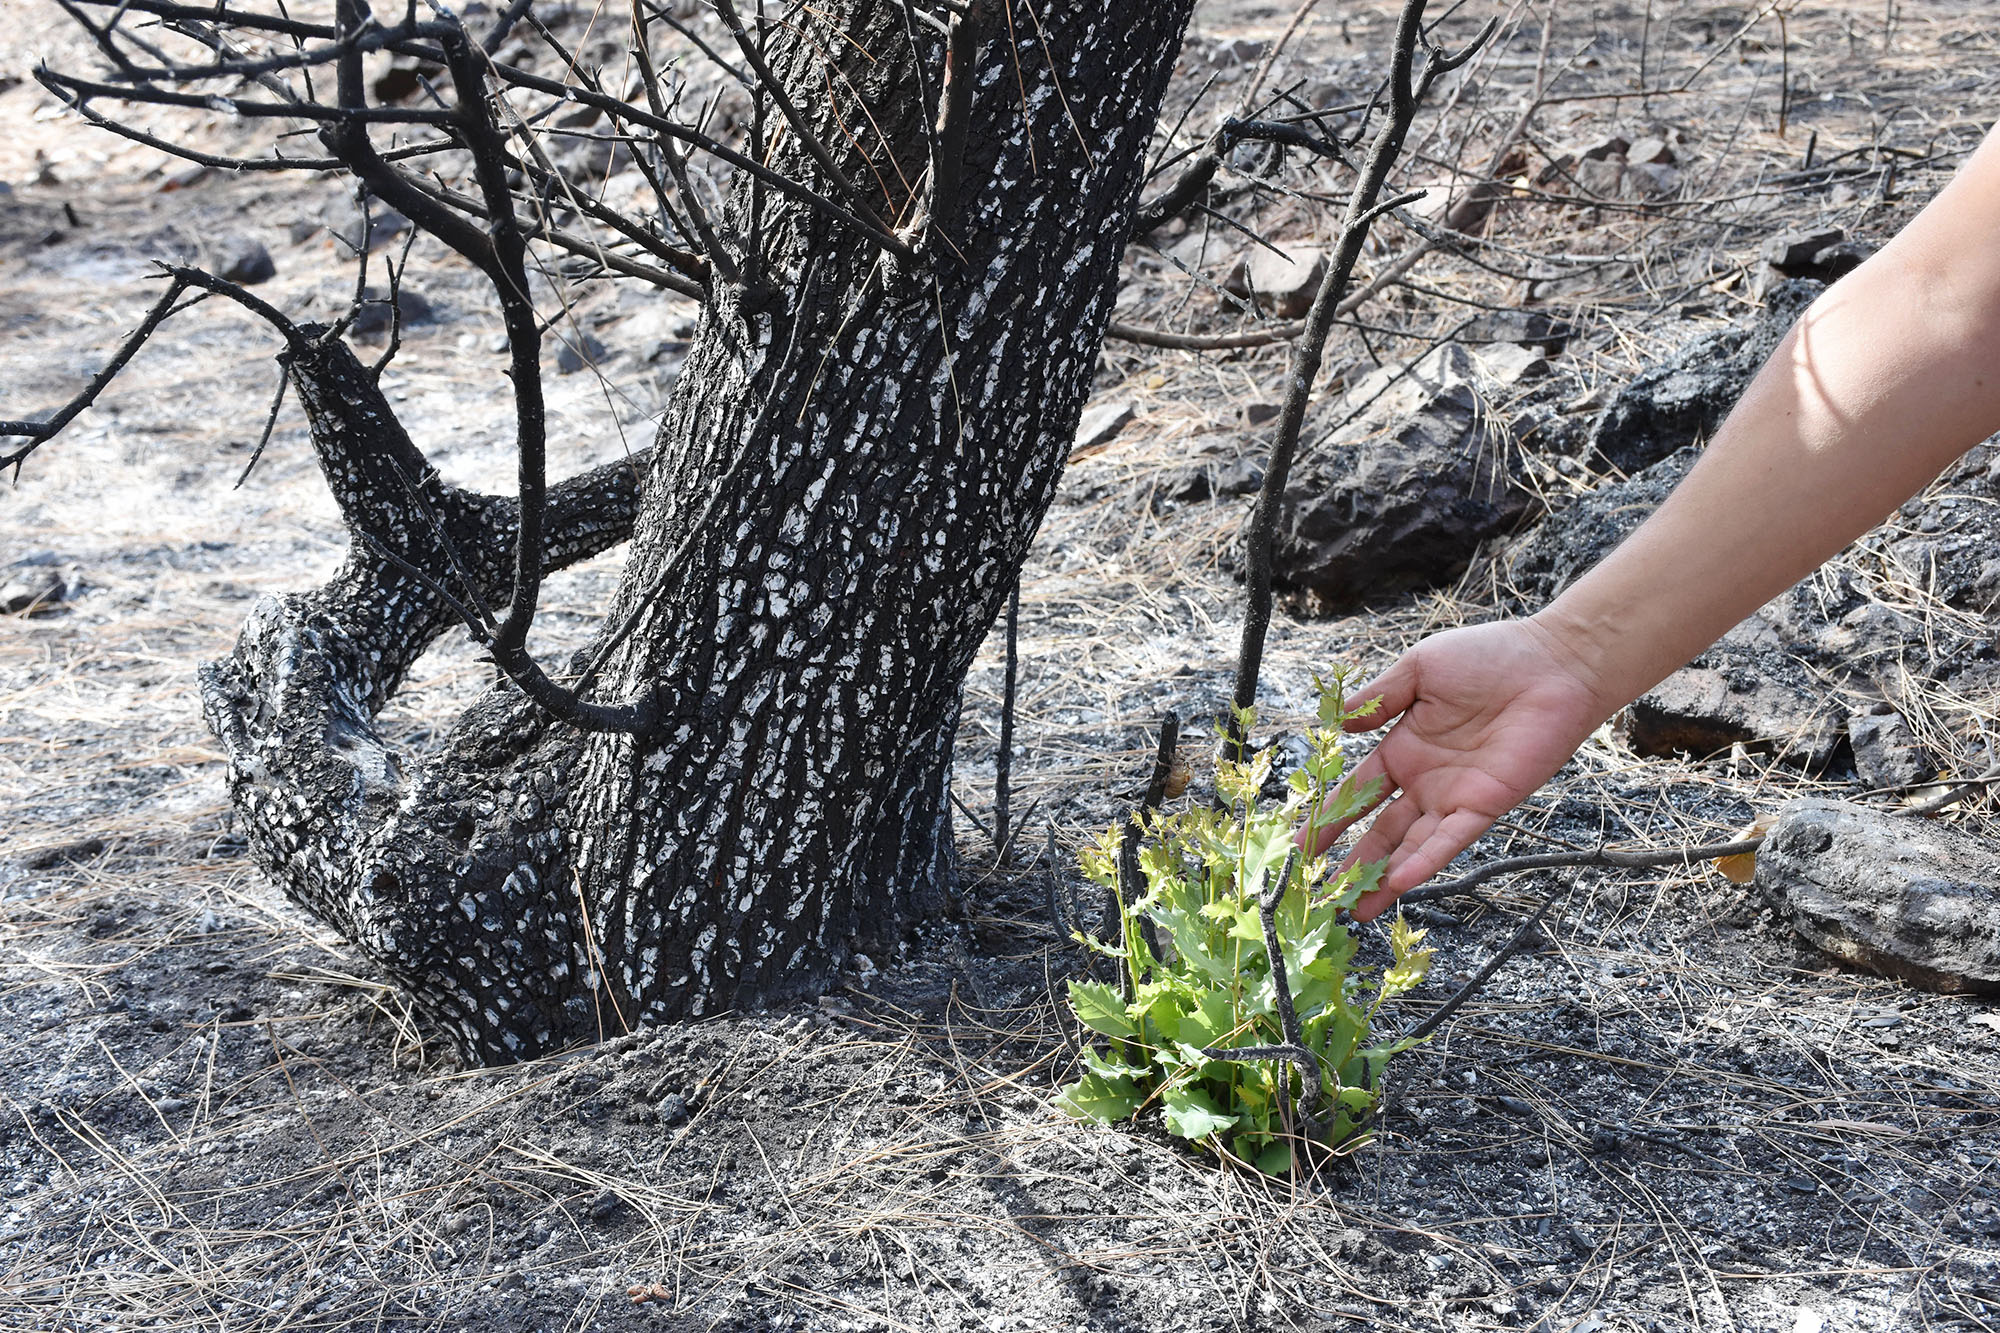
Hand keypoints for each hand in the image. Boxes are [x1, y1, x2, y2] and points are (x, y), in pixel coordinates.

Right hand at [1308, 617, 1616, 920]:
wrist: (1554, 665)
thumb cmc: (1490, 657)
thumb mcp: (1420, 669)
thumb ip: (1379, 697)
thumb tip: (1338, 723)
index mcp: (1404, 749)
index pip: (1357, 793)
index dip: (1329, 818)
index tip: (1302, 846)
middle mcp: (1425, 781)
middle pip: (1380, 831)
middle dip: (1351, 863)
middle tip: (1322, 895)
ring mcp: (1454, 797)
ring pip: (1411, 846)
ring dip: (1384, 877)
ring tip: (1356, 910)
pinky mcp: (1486, 804)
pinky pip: (1451, 839)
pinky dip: (1426, 860)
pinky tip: (1401, 882)